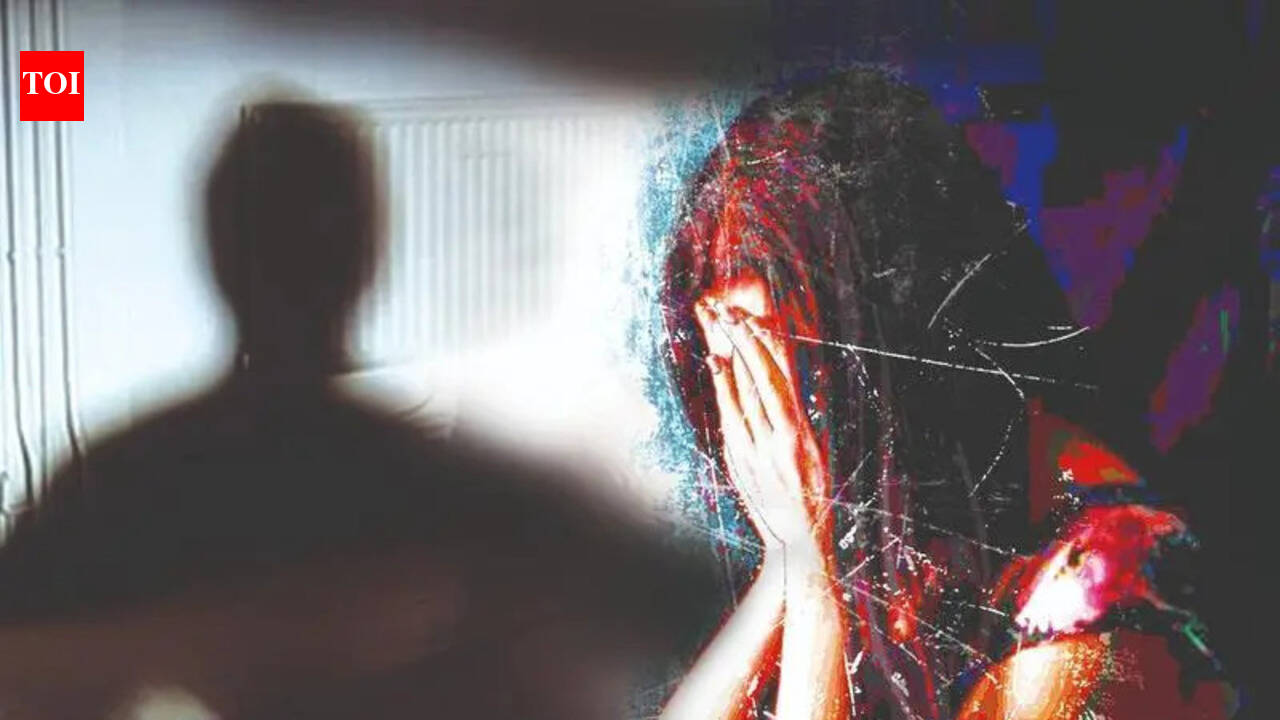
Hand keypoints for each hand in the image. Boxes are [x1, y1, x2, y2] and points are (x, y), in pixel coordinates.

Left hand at [694, 288, 829, 549]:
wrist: (798, 544)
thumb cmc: (811, 498)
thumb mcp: (812, 455)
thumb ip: (796, 421)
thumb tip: (784, 385)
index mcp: (802, 436)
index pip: (783, 379)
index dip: (767, 346)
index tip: (755, 319)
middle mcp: (781, 440)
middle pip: (760, 378)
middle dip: (744, 340)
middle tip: (729, 310)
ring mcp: (757, 451)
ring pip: (743, 392)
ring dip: (731, 355)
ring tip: (720, 324)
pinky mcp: (741, 462)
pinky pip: (731, 417)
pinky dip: (724, 389)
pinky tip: (717, 365)